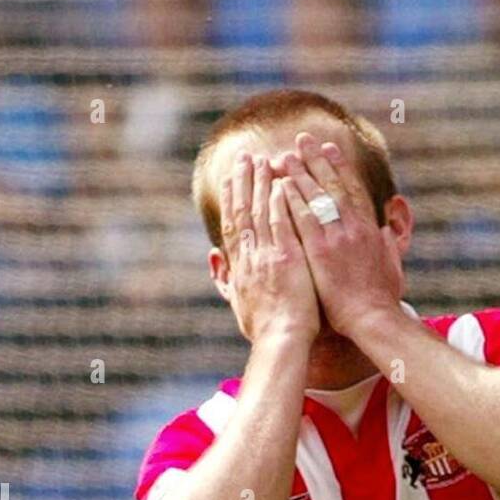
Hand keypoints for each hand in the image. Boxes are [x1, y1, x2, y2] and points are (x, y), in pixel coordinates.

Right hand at [219, 151, 319, 343]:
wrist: (280, 343)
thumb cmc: (264, 330)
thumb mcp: (238, 304)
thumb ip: (225, 278)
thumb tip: (213, 258)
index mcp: (240, 266)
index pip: (233, 223)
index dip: (232, 198)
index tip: (231, 177)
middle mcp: (249, 257)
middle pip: (243, 212)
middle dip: (243, 182)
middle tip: (244, 156)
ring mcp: (267, 257)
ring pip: (261, 213)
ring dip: (260, 184)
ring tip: (262, 159)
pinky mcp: (286, 260)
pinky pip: (281, 225)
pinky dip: (279, 203)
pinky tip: (280, 183)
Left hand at [278, 132, 398, 334]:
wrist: (373, 319)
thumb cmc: (382, 299)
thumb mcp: (392, 266)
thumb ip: (388, 246)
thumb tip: (387, 232)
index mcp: (369, 229)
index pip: (352, 190)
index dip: (339, 167)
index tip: (330, 149)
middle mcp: (353, 228)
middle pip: (332, 186)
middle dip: (317, 160)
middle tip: (303, 140)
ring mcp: (336, 238)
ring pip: (316, 198)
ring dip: (300, 174)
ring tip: (285, 156)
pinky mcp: (320, 252)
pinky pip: (303, 220)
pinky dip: (292, 201)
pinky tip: (280, 186)